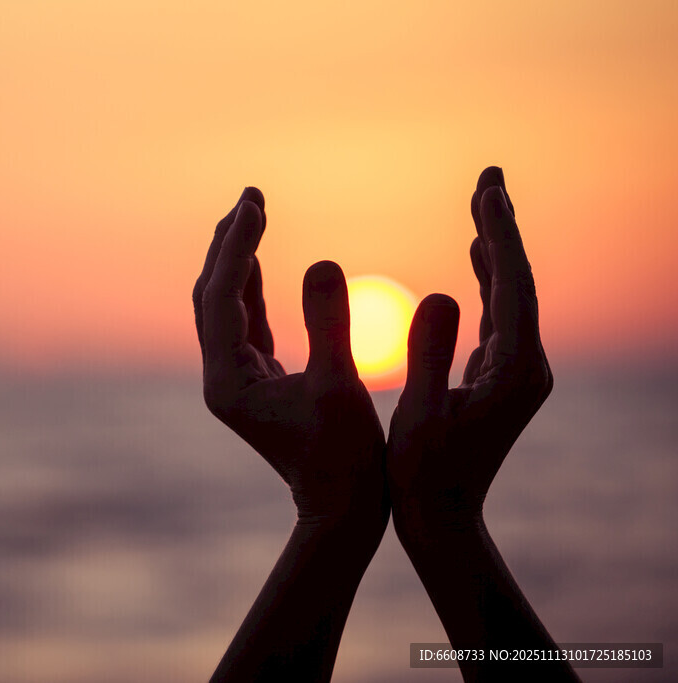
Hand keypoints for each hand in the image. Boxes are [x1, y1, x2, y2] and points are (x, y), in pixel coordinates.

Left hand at [196, 188, 389, 682]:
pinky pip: (246, 324)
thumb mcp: (340, 388)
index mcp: (229, 381)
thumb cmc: (346, 460)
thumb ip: (330, 324)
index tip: (255, 204)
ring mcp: (236, 381)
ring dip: (238, 261)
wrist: (343, 513)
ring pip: (225, 308)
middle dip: (229, 244)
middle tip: (250, 196)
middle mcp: (222, 378)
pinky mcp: (257, 383)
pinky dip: (253, 289)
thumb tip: (322, 259)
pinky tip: (260, 261)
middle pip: (211, 297)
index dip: (237, 248)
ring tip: (251, 212)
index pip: (221, 298)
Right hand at [387, 166, 552, 538]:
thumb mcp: (421, 417)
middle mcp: (528, 367)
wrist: (442, 521)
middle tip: (489, 177)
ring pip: (511, 296)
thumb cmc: (423, 477)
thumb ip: (431, 355)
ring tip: (482, 203)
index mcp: (515, 373)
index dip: (500, 235)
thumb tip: (443, 293)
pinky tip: (478, 258)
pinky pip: (500, 315)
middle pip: (519, 283)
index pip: (513, 288)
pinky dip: (490, 279)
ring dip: (496, 248)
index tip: (488, 189)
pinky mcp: (502, 377)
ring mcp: (518, 372)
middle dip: (502, 228)